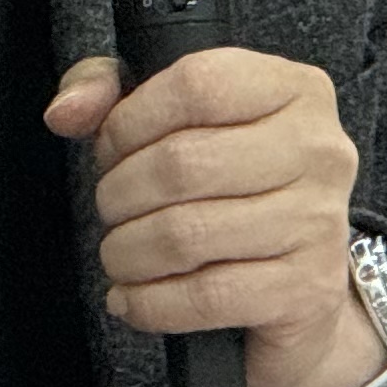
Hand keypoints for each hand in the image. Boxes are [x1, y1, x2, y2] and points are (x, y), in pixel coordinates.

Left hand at [48, 48, 386, 386]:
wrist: (302, 294)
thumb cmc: (237, 195)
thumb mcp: (182, 125)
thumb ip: (114, 96)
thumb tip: (66, 111)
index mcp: (296, 90)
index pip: (196, 83)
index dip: (130, 121)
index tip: (112, 150)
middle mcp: (319, 149)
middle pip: (182, 163)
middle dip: (119, 194)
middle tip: (112, 210)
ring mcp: (318, 222)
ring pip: (186, 234)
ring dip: (127, 252)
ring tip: (120, 254)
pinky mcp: (305, 290)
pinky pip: (204, 296)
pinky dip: (149, 303)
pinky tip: (133, 297)